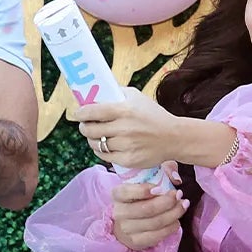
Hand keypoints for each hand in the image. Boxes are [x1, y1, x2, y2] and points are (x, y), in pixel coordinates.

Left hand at [75, 93, 220, 172]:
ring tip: (95, 136)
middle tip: (85, 126)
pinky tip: (105, 146)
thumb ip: (117, 93)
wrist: (173, 137)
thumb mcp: (138, 97)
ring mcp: (125, 146)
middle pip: (90, 130)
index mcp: (124, 110)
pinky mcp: (128, 160)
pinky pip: (105, 156)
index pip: (92, 111)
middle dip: (84, 127)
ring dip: (92, 140)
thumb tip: (96, 92)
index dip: (81, 113)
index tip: (78, 114)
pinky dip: (102, 151)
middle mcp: (124, 128)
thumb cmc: (153, 115)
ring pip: (96, 144)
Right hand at [110, 176, 185, 251]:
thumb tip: (175, 177)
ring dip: (174, 213)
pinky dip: (171, 227)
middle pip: (146, 209)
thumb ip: (162, 171)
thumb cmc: (140, 198)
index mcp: (118, 195)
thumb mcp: (146, 181)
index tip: (161, 188)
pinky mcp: (137, 241)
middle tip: (179, 194)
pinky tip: (177, 220)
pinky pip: (158, 235)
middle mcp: (119, 212)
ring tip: (183, 205)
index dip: (144, 190)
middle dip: (167, 202)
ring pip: (155, 222)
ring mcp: (127, 229)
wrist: (127, 224)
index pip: (127, 192)